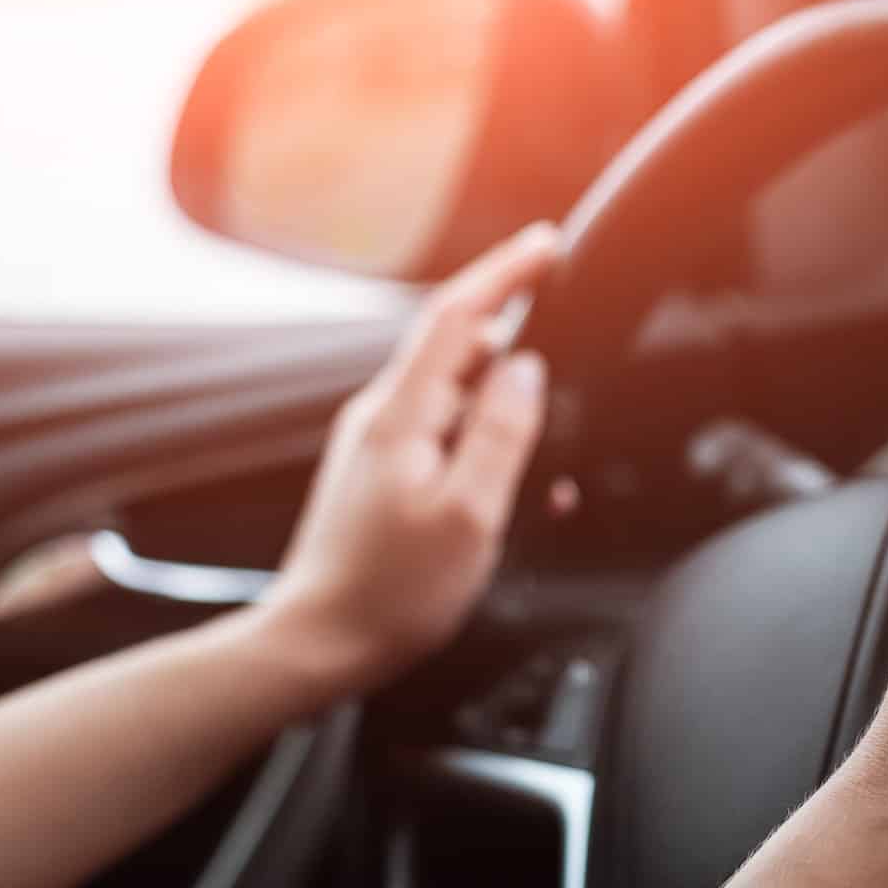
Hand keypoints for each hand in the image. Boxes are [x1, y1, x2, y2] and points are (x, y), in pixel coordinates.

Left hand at [263, 224, 559, 691]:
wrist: (318, 643)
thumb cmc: (392, 592)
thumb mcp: (468, 513)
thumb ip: (501, 431)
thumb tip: (527, 368)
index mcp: (402, 415)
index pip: (458, 315)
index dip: (504, 272)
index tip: (546, 244)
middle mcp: (382, 416)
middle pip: (459, 347)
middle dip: (518, 339)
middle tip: (569, 353)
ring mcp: (378, 442)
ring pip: (456, 394)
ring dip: (506, 405)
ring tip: (545, 458)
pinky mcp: (382, 471)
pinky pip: (444, 431)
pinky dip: (484, 438)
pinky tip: (508, 480)